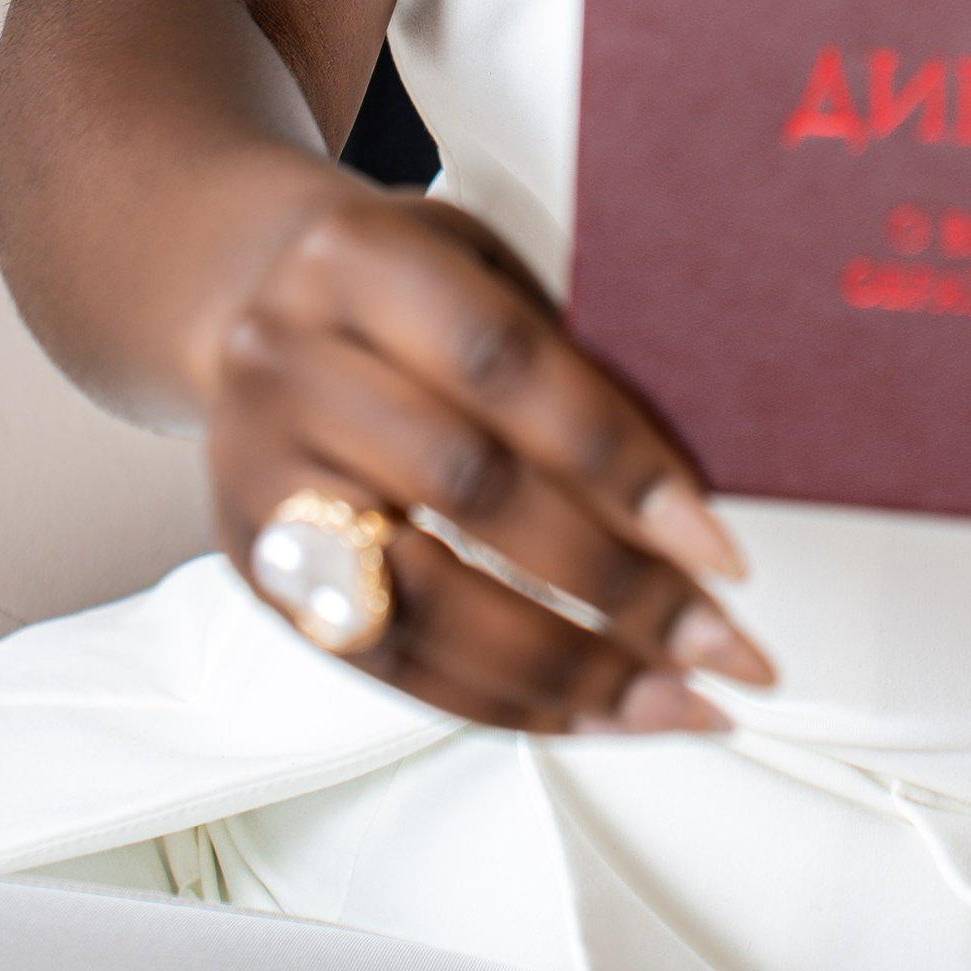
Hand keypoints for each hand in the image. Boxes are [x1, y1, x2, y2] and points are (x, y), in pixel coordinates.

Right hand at [210, 185, 773, 732]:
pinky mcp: (258, 576)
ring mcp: (262, 479)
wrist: (252, 299)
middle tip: (718, 639)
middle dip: (613, 584)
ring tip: (674, 701)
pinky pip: (390, 665)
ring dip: (569, 670)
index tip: (714, 542)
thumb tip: (693, 483)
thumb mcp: (477, 257)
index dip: (616, 460)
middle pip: (470, 492)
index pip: (502, 367)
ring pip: (426, 602)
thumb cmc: (400, 282)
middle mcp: (290, 367)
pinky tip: (591, 713)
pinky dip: (503, 701)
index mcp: (357, 260)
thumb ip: (563, 344)